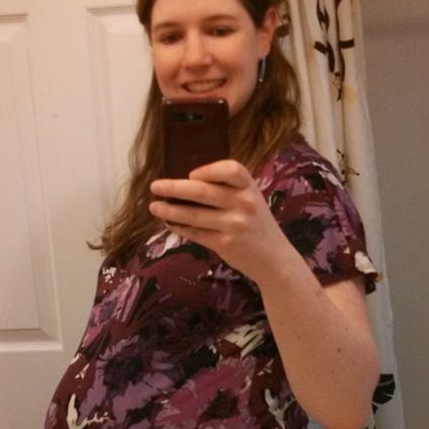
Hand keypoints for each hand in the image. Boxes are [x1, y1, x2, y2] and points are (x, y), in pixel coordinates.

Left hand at [149, 160, 289, 284]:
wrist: (274, 259)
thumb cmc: (257, 225)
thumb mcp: (251, 200)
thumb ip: (228, 190)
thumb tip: (186, 183)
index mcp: (250, 188)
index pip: (231, 169)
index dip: (209, 170)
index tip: (191, 174)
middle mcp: (244, 204)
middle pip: (203, 191)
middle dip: (174, 188)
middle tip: (155, 186)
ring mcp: (234, 225)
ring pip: (194, 215)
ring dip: (170, 210)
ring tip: (154, 207)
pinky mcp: (225, 244)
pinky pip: (196, 233)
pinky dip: (180, 228)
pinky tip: (170, 224)